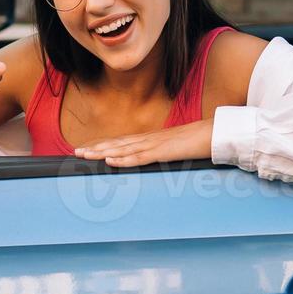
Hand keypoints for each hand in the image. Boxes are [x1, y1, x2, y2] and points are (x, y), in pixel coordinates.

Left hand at [73, 119, 212, 167]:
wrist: (215, 133)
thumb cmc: (199, 141)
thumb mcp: (178, 149)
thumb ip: (166, 154)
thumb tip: (159, 160)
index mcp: (152, 139)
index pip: (123, 142)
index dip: (106, 145)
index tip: (90, 148)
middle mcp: (149, 139)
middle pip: (118, 143)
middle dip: (97, 147)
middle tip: (77, 151)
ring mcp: (155, 144)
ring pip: (123, 149)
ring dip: (103, 152)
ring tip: (86, 154)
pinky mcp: (162, 152)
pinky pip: (139, 157)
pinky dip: (123, 159)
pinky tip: (110, 160)